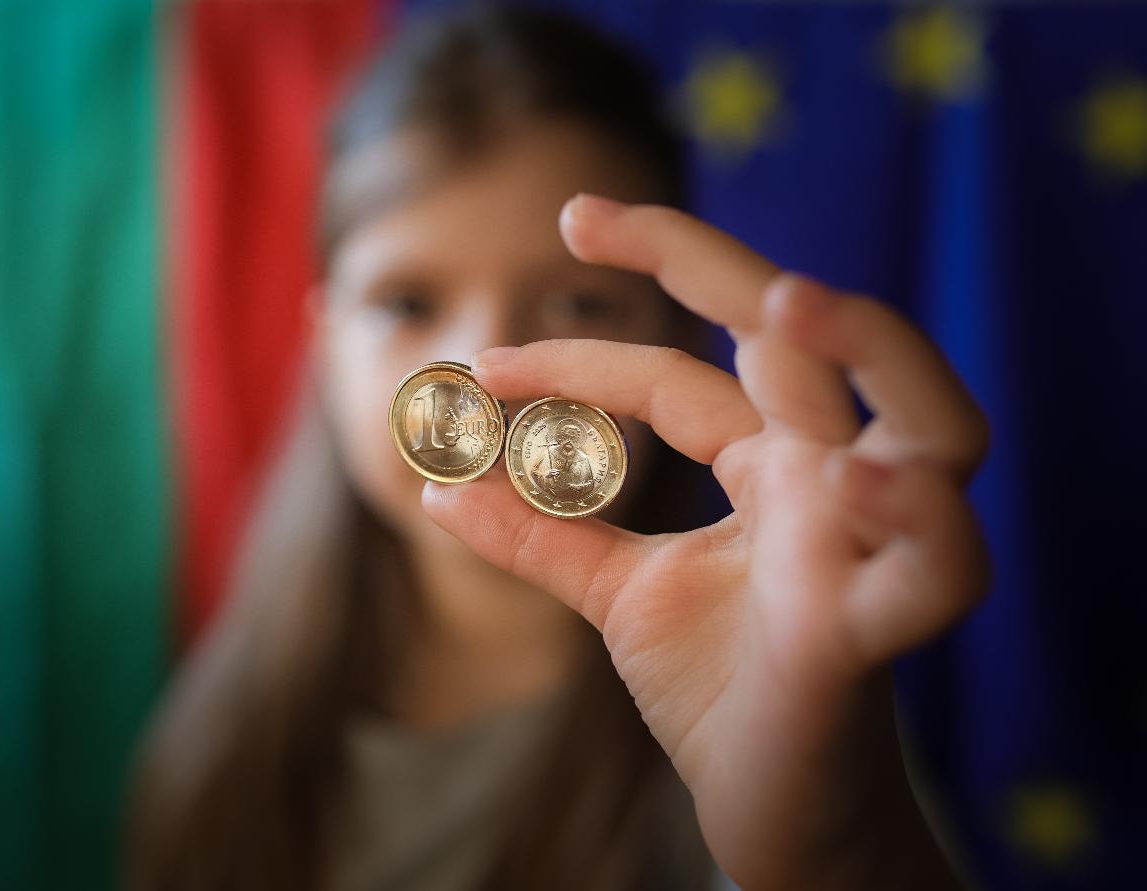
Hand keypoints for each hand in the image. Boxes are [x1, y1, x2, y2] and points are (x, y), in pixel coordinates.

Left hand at [421, 194, 988, 889]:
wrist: (772, 810)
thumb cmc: (723, 689)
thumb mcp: (618, 597)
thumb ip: (542, 540)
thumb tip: (436, 490)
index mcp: (774, 465)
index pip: (679, 375)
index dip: (578, 358)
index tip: (483, 367)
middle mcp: (834, 485)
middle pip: (810, 340)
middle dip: (711, 261)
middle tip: (583, 213)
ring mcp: (871, 550)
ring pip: (937, 421)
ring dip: (872, 349)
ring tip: (783, 306)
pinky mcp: (881, 634)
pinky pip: (943, 567)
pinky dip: (920, 518)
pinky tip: (857, 480)